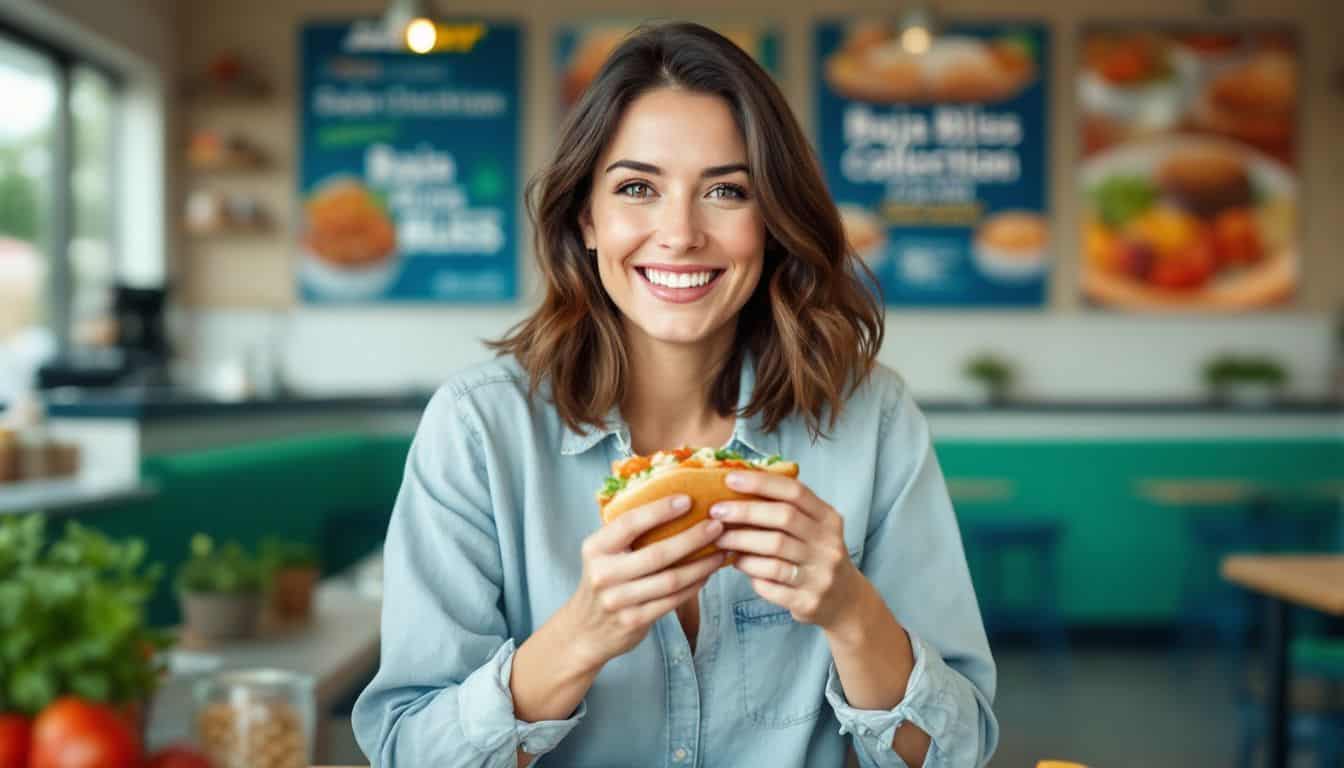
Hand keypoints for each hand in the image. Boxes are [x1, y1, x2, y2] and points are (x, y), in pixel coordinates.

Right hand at [568, 494, 723, 668]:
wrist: (585, 631)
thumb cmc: (603, 581)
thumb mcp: (603, 554)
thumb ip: (628, 534)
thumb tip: (675, 505)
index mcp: (596, 548)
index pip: (630, 523)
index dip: (660, 510)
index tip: (688, 500)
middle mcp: (604, 573)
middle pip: (658, 553)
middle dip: (692, 538)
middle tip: (716, 526)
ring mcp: (619, 600)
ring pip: (671, 579)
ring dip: (701, 564)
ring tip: (721, 551)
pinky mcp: (634, 620)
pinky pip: (673, 600)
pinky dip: (694, 585)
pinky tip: (706, 573)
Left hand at [710, 471, 864, 628]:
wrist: (845, 601)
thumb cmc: (816, 556)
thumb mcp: (814, 528)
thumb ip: (787, 509)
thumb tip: (738, 487)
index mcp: (828, 519)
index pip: (795, 492)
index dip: (761, 482)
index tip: (730, 479)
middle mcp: (828, 544)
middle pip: (783, 518)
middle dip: (744, 512)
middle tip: (715, 512)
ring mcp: (820, 574)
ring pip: (773, 552)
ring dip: (740, 544)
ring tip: (720, 540)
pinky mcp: (808, 600)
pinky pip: (770, 583)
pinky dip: (750, 572)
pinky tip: (739, 564)